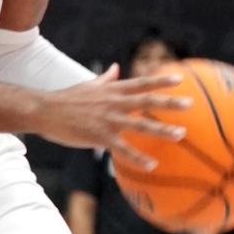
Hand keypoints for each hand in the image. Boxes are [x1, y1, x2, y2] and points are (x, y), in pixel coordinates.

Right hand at [32, 65, 189, 172]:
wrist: (44, 110)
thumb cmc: (66, 99)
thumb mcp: (88, 85)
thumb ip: (106, 79)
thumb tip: (116, 67)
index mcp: (111, 91)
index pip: (141, 83)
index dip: (161, 81)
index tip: (181, 79)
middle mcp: (113, 103)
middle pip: (146, 101)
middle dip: (169, 102)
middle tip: (190, 104)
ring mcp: (107, 119)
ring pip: (140, 124)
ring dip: (162, 129)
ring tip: (181, 135)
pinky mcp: (99, 136)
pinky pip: (122, 149)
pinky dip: (138, 157)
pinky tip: (152, 165)